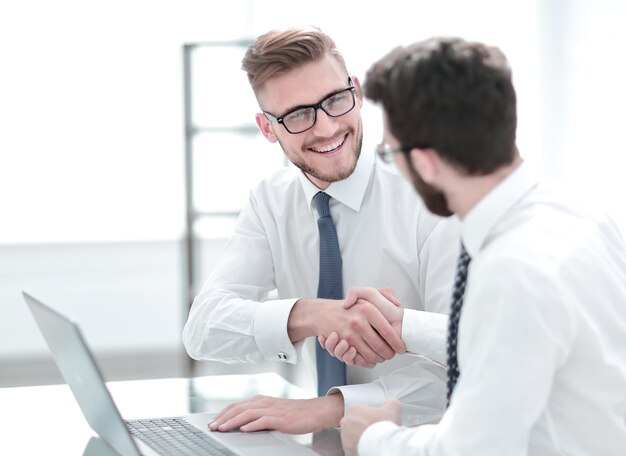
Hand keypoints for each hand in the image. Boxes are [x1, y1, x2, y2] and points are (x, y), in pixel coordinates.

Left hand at [208, 394, 343, 433]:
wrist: (314, 412)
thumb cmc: (293, 413)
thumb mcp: (272, 411)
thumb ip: (257, 415)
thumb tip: (240, 424)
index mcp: (261, 400)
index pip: (236, 405)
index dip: (223, 413)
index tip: (212, 421)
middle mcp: (264, 402)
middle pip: (238, 408)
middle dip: (223, 417)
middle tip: (212, 426)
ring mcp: (272, 409)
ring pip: (247, 413)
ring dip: (232, 421)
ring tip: (222, 428)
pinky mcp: (280, 418)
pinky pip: (263, 421)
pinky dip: (252, 425)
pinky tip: (244, 430)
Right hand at [318, 288, 405, 366]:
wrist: (323, 312)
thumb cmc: (349, 306)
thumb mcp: (366, 294)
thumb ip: (384, 294)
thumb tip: (397, 303)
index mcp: (368, 309)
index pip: (387, 331)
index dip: (397, 343)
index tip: (402, 348)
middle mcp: (358, 321)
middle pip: (380, 346)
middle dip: (389, 354)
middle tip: (392, 355)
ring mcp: (349, 333)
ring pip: (370, 355)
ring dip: (378, 359)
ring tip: (382, 357)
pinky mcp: (342, 343)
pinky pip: (359, 358)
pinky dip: (366, 362)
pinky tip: (370, 358)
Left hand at [340, 398, 401, 455]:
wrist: (381, 447)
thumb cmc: (384, 428)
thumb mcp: (393, 408)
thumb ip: (391, 402)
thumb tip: (392, 402)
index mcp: (354, 409)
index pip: (360, 409)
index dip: (370, 414)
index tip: (376, 419)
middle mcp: (346, 422)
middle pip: (355, 422)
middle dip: (363, 426)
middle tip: (375, 430)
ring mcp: (345, 437)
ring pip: (352, 435)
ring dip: (360, 437)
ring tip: (372, 440)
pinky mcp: (347, 449)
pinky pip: (352, 447)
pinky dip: (359, 447)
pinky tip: (368, 447)